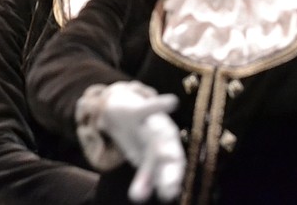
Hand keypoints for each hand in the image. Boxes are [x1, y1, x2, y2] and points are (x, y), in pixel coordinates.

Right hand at [96, 81, 184, 202]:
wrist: (123, 110)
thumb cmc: (139, 138)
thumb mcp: (141, 160)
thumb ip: (144, 180)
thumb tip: (138, 200)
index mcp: (168, 151)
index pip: (173, 169)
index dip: (170, 181)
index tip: (168, 195)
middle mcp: (165, 138)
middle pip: (170, 155)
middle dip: (169, 171)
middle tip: (169, 188)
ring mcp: (153, 123)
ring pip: (160, 136)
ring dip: (163, 144)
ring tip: (167, 157)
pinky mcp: (139, 111)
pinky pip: (150, 108)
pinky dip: (161, 105)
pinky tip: (172, 102)